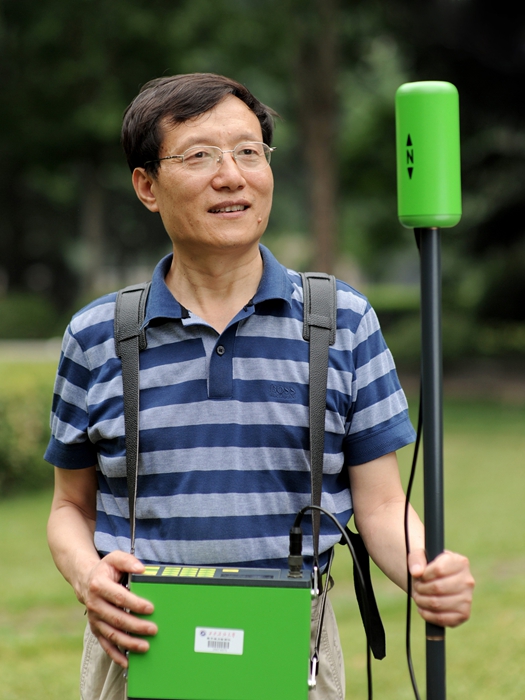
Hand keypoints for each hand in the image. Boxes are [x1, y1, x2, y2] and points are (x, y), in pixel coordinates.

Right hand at [81, 550, 157, 667]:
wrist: (85, 580)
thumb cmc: (106, 569)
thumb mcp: (115, 558)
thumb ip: (128, 561)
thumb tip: (141, 569)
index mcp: (99, 585)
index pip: (119, 597)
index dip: (135, 604)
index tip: (150, 608)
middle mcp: (94, 604)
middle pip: (117, 618)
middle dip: (136, 626)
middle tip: (153, 630)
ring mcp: (94, 619)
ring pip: (112, 634)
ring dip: (128, 642)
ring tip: (145, 646)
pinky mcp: (95, 628)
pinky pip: (105, 644)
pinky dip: (115, 654)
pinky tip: (127, 662)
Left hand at [408, 549, 474, 627]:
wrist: (436, 581)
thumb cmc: (428, 566)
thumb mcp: (420, 555)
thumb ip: (416, 559)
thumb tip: (416, 572)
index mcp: (460, 562)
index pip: (439, 569)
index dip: (424, 574)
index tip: (420, 575)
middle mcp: (468, 580)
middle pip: (438, 588)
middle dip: (421, 588)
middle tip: (416, 587)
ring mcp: (467, 599)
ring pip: (438, 604)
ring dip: (422, 601)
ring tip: (418, 596)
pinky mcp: (464, 614)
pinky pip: (442, 619)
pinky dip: (427, 615)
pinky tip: (422, 608)